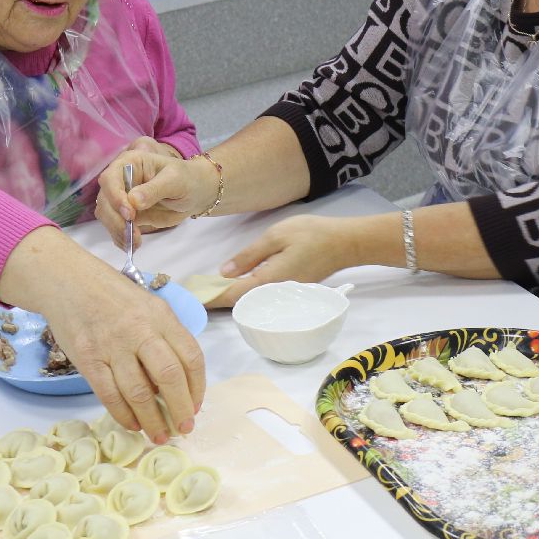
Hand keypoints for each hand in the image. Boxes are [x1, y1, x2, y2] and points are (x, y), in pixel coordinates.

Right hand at [42, 270, 205, 444]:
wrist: (68, 281)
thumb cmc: (114, 297)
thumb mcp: (149, 307)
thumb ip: (165, 338)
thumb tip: (176, 384)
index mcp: (161, 316)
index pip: (191, 356)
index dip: (198, 386)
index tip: (197, 405)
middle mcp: (140, 331)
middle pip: (169, 376)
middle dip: (180, 408)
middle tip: (184, 428)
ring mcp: (112, 345)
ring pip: (139, 392)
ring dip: (152, 419)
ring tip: (159, 434)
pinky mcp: (88, 359)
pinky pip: (109, 395)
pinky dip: (124, 415)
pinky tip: (134, 424)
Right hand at [95, 139, 212, 248]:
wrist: (195, 193)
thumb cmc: (187, 179)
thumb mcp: (175, 180)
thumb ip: (154, 189)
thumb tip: (133, 201)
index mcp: (130, 163)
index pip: (110, 178)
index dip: (115, 196)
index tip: (129, 213)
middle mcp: (121, 180)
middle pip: (104, 200)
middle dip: (115, 219)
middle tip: (132, 234)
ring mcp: (122, 198)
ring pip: (106, 215)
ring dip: (117, 231)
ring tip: (136, 242)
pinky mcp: (127, 215)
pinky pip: (115, 227)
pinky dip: (120, 238)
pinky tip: (132, 245)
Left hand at [210, 215, 357, 308]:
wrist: (347, 243)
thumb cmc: (311, 235)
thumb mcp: (276, 236)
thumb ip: (249, 255)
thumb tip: (224, 272)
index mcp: (268, 281)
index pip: (232, 295)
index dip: (210, 298)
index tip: (191, 299)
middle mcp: (275, 294)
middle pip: (240, 303)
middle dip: (218, 300)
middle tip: (197, 292)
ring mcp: (285, 295)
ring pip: (252, 301)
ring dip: (232, 297)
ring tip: (212, 288)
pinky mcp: (292, 292)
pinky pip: (264, 297)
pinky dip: (248, 293)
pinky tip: (240, 283)